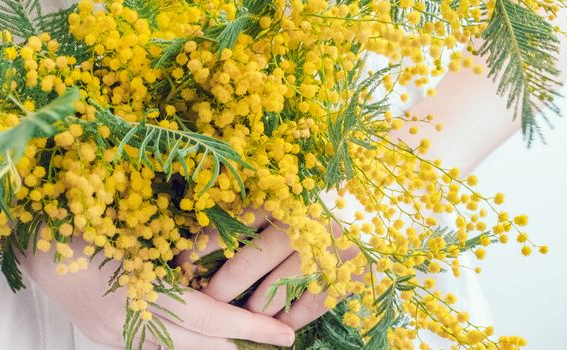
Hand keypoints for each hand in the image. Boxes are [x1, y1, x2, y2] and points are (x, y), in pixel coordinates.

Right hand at [22, 240, 295, 349]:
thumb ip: (168, 234)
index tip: (284, 335)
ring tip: (243, 342)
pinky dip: (180, 343)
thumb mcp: (127, 215)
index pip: (207, 317)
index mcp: (137, 288)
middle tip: (277, 342)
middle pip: (194, 343)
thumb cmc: (74, 211)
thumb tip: (217, 239)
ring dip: (209, 347)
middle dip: (237, 345)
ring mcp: (109, 331)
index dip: (248, 327)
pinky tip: (199, 337)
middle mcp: (126, 319)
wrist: (21, 233)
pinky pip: (149, 345)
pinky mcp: (100, 332)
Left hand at [195, 200, 357, 329]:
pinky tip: (280, 326)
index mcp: (284, 193)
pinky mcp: (353, 267)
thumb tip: (198, 241)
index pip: (234, 221)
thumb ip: (250, 208)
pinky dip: (296, 316)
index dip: (204, 244)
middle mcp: (305, 217)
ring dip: (259, 304)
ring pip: (283, 283)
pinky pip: (317, 299)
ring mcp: (330, 244)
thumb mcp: (287, 191)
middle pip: (254, 258)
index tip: (181, 262)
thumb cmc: (322, 197)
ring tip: (244, 313)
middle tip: (208, 299)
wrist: (385, 203)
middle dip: (226, 284)